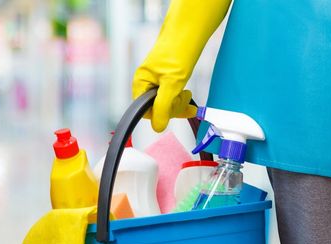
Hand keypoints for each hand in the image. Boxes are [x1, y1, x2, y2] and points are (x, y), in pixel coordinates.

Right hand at [131, 0, 231, 131]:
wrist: (189, 30)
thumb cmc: (178, 51)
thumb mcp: (172, 83)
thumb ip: (163, 106)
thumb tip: (157, 127)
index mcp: (141, 83)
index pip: (146, 111)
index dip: (162, 113)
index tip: (177, 109)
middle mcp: (146, 82)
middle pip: (155, 108)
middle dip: (173, 108)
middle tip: (186, 101)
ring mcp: (156, 80)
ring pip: (164, 102)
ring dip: (178, 102)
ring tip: (188, 94)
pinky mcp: (165, 77)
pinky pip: (170, 94)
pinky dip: (179, 96)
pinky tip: (186, 91)